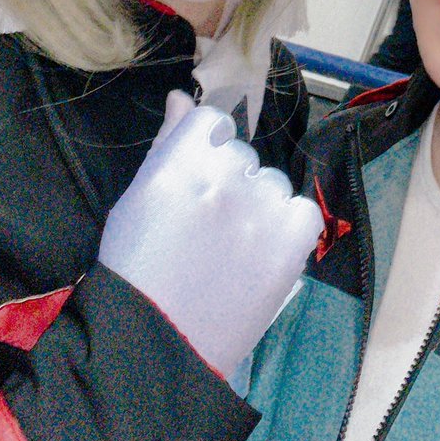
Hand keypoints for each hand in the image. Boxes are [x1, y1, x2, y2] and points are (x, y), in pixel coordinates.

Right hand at [98, 96, 322, 375]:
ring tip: (233, 250)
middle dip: (229, 182)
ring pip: (273, 183)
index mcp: (180, 162)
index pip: (214, 122)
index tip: (195, 186)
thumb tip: (182, 96)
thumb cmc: (137, 270)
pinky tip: (262, 254)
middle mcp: (225, 177)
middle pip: (243, 155)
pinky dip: (288, 228)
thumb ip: (166, 142)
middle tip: (208, 229)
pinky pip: (302, 212)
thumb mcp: (137, 198)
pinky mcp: (293, 241)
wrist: (159, 344)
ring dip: (259, 206)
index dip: (205, 151)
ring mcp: (263, 208)